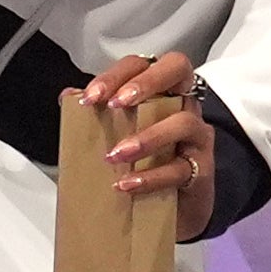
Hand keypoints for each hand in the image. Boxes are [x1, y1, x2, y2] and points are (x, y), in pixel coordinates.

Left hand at [81, 49, 217, 240]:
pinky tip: (128, 184)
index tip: (92, 96)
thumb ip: (98, 114)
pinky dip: (152, 176)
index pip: (142, 65)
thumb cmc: (147, 162)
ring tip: (117, 154)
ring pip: (183, 122)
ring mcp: (196, 135)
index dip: (117, 75)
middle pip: (178, 69)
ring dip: (147, 136)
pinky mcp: (202, 170)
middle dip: (146, 82)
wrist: (174, 207)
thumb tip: (68, 97)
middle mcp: (183, 104)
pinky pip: (180, 168)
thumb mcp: (119, 135)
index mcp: (161, 90)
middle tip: (117, 103)